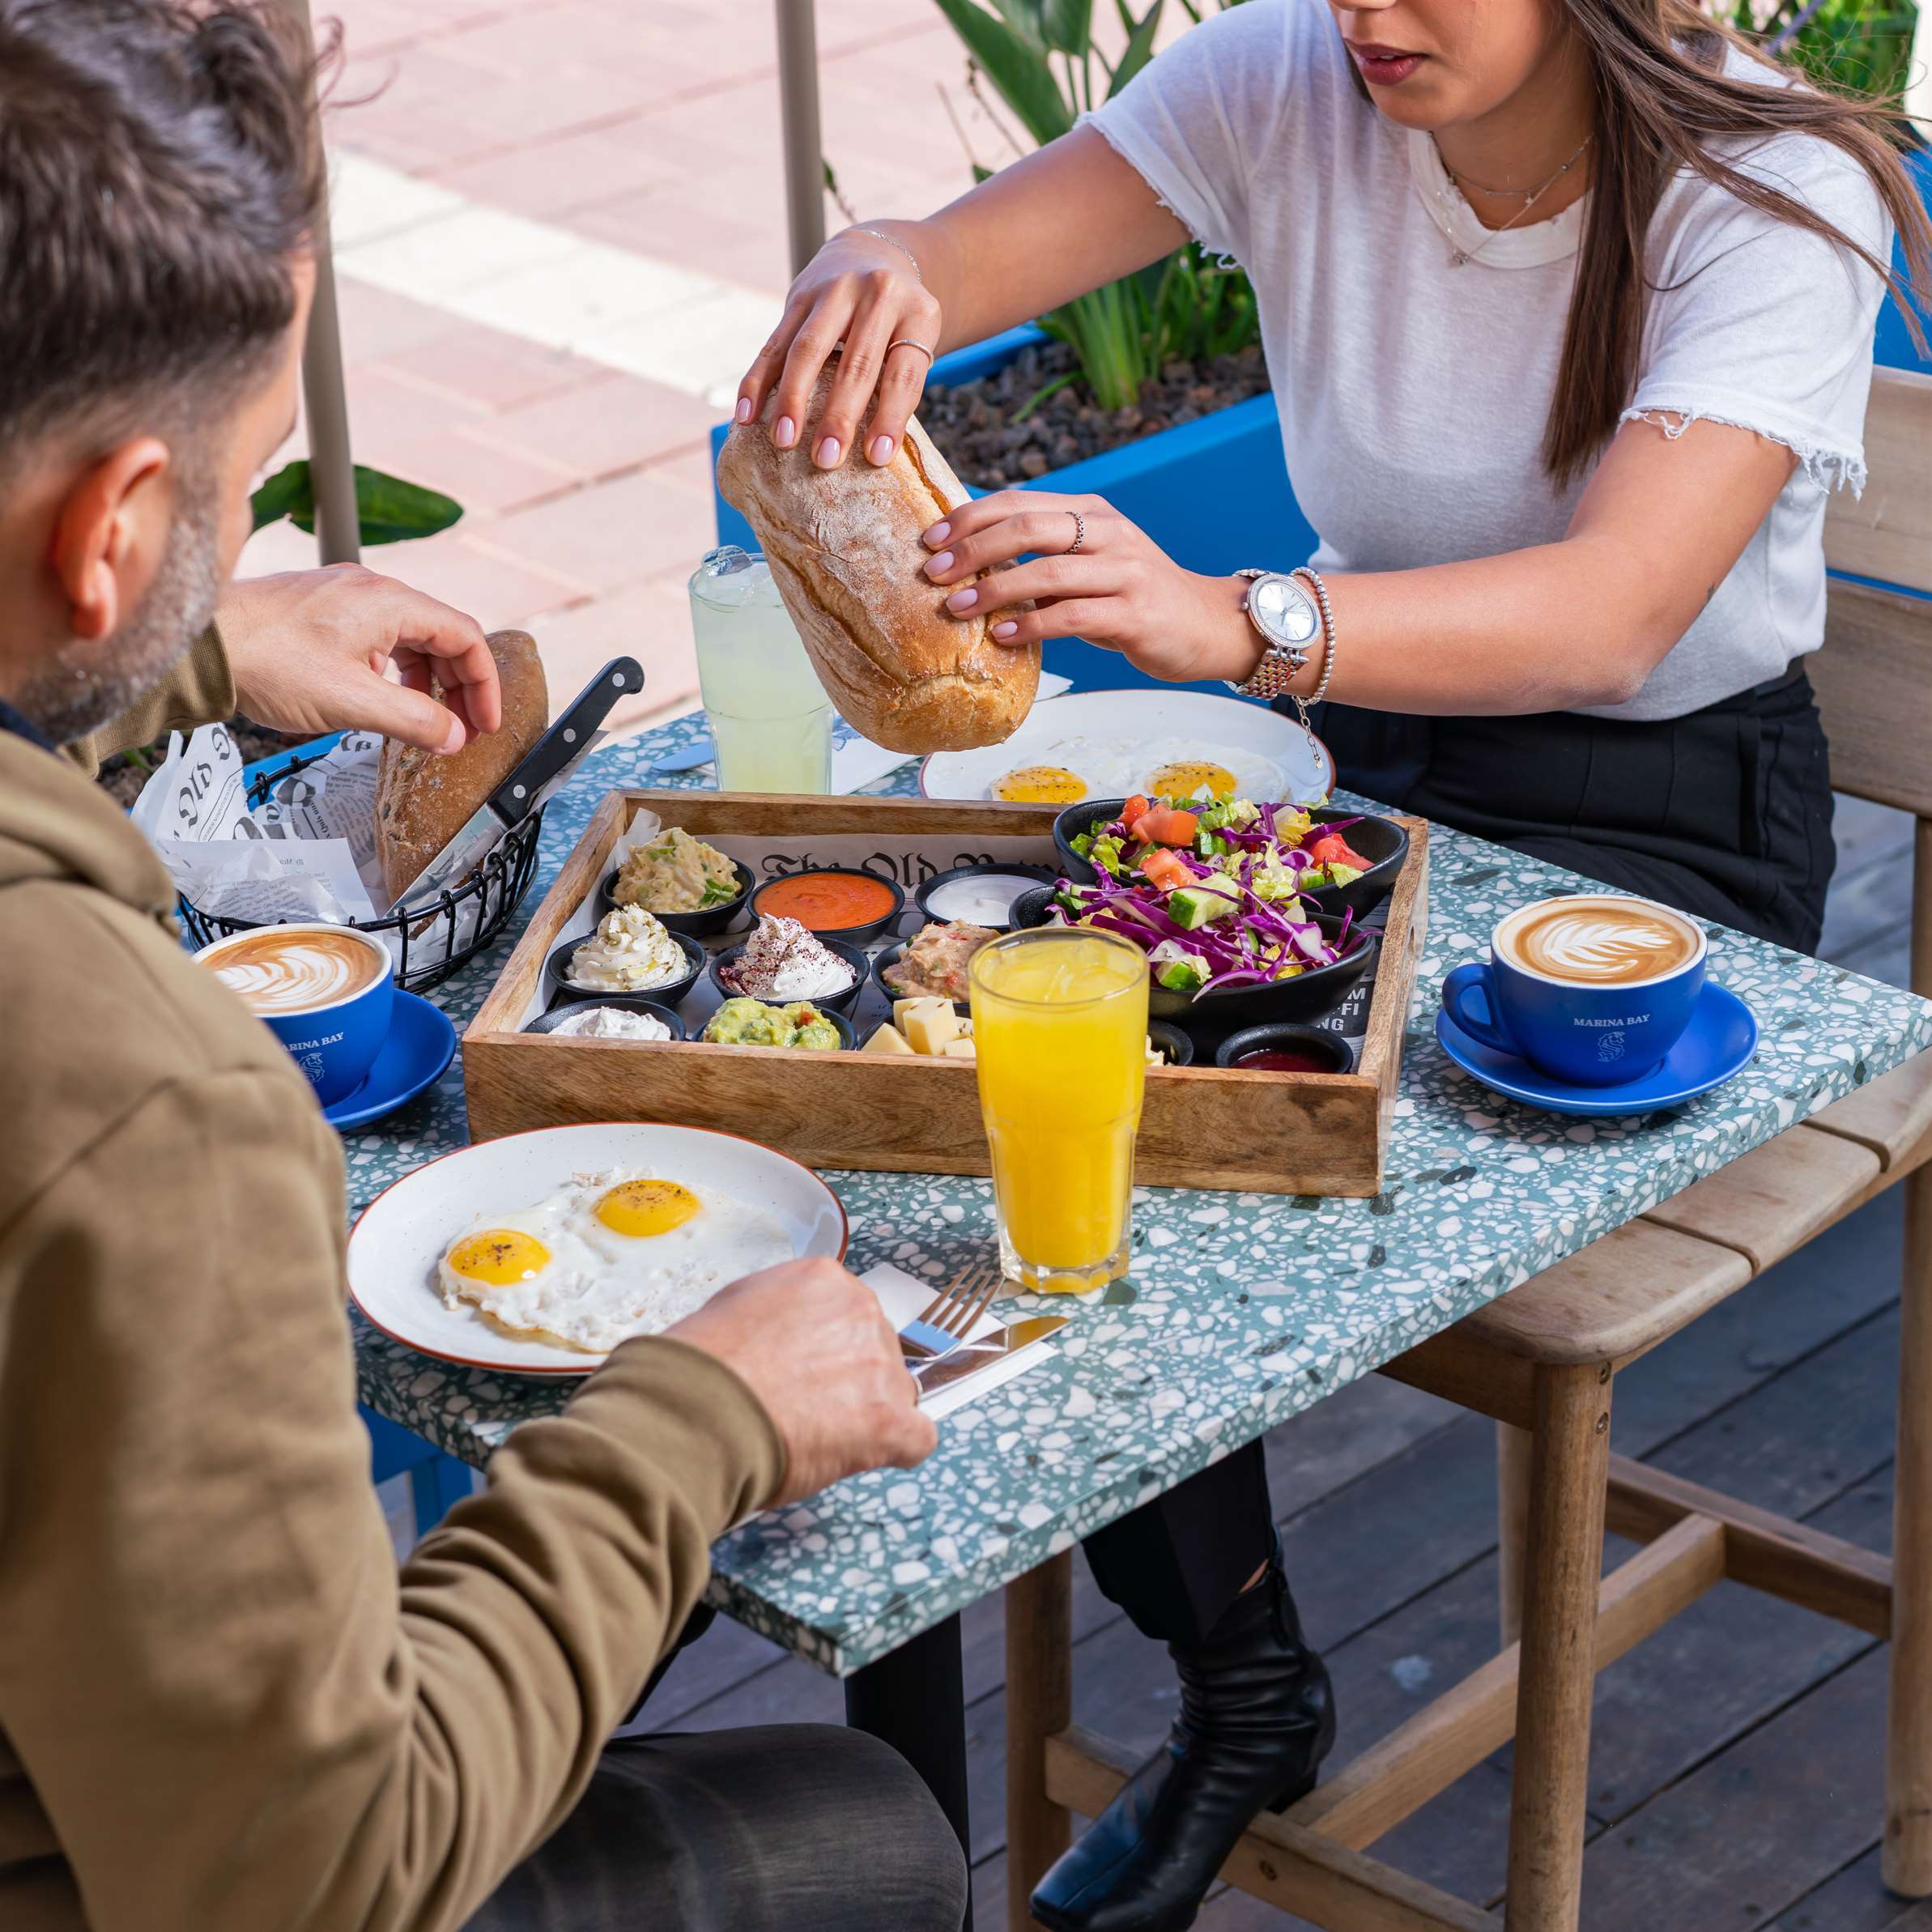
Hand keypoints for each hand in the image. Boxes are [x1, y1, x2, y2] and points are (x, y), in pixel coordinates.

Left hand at [218, 564, 501, 754]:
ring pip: (409, 636)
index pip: (465, 636)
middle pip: (441, 635)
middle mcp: (372, 590)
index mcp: (390, 602)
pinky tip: (380, 696)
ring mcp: (345, 597)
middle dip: (458, 685)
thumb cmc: (266, 661)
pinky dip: (394, 670)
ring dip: (426, 679)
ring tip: (424, 718)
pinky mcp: (322, 610)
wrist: (200, 644)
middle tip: (462, 728)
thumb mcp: (354, 702)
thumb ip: (415, 722)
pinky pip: (378, 636)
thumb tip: (453, 736)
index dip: (484, 684)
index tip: (485, 722)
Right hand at [667, 1257, 936, 1505]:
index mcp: (825, 1280)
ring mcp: (881, 1366)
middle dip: (849, 1379)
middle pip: (875, 1350)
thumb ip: (778, 1313)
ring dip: (866, 1414)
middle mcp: (862, 1313)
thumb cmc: (701, 1366)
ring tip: (815, 1437)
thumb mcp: (734, 1307)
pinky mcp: (890, 1421)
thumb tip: (784, 1339)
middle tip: (806, 1406)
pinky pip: (917, 1438)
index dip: (827, 1348)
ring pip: (896, 1392)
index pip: (846, 1314)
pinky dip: (895, 1449)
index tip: (806, 1369)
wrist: (698, 1412)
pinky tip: (861, 1456)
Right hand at [735, 227, 942, 471]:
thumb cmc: (899, 321)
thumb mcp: (916, 341)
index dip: (890, 417)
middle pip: (856, 362)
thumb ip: (899, 383)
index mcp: (917, 312)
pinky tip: (746, 415)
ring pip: (808, 349)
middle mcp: (878, 294)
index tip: (876, 457)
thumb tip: (872, 452)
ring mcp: (835, 290)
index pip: (903, 372)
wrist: (873, 255)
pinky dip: (757, 381)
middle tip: (825, 459)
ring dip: (792, 399)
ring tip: (783, 440)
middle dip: (838, 415)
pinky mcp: (799, 295)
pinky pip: (774, 343)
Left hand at [920, 491, 1263, 686]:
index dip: (969, 518)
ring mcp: (1125, 571)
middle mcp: (1109, 533)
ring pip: (1048, 572)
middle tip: (935, 572)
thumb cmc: (1134, 599)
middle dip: (973, 549)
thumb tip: (972, 565)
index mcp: (1092, 513)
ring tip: (956, 609)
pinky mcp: (1135, 613)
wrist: (1206, 625)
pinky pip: (1073, 615)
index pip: (1020, 503)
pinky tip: (1001, 635)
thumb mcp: (1090, 565)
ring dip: (994, 590)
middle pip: (1028, 528)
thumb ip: (1044, 559)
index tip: (930, 540)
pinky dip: (1031, 625)